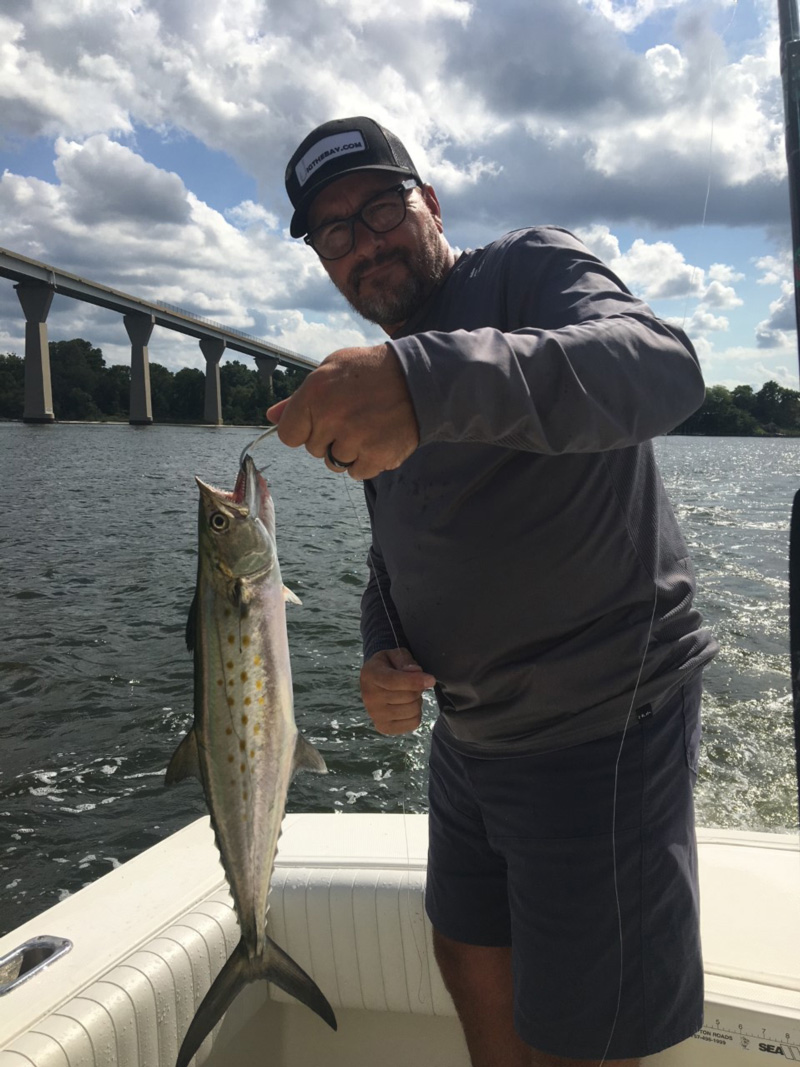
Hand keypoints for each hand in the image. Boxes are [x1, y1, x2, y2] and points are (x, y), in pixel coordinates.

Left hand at [266, 344, 418, 479]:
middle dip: (328, 438)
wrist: (419, 378)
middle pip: (313, 449)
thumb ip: (299, 398)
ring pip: (335, 463)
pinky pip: (357, 472)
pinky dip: (366, 461)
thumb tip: (272, 416)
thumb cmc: (370, 370)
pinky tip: (378, 439)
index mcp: (314, 395)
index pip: (288, 435)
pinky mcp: (376, 456)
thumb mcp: (331, 370)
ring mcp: (354, 440)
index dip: (303, 429)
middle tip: (351, 417)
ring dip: (348, 451)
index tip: (319, 422)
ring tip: (366, 427)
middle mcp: (331, 419)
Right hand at [360, 648, 435, 734]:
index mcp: (370, 675)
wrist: (374, 682)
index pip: (393, 681)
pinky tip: (408, 706)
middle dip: (418, 688)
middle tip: (415, 683)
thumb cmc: (388, 666)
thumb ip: (405, 660)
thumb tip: (415, 671)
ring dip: (418, 701)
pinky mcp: (384, 728)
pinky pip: (413, 723)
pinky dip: (417, 714)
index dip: (415, 680)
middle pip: (407, 696)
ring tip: (410, 694)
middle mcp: (369, 698)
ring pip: (412, 710)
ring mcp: (375, 715)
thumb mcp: (394, 654)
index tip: (431, 680)